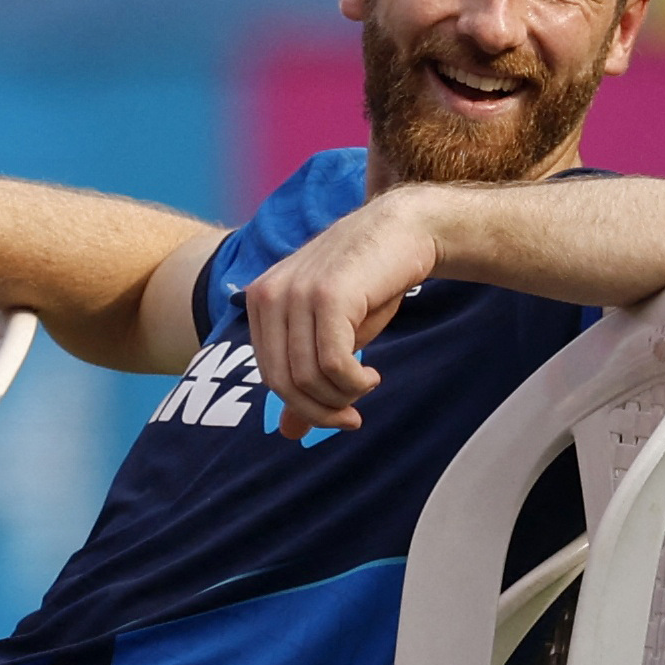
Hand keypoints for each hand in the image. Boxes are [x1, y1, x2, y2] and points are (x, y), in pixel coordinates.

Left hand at [243, 186, 441, 437]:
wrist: (403, 231)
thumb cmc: (367, 284)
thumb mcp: (331, 335)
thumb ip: (305, 377)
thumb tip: (289, 433)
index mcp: (260, 301)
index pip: (269, 374)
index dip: (302, 406)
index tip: (339, 416)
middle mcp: (268, 294)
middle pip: (283, 381)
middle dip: (320, 411)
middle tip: (352, 418)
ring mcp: (295, 292)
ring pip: (307, 376)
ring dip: (342, 397)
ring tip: (366, 385)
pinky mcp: (327, 295)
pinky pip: (332, 363)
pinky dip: (354, 383)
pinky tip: (372, 376)